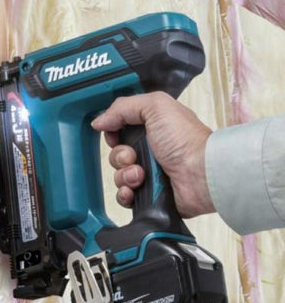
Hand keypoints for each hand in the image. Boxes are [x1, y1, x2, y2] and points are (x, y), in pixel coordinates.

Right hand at [92, 92, 214, 218]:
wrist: (201, 175)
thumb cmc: (186, 140)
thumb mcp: (155, 107)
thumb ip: (123, 107)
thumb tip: (99, 121)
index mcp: (151, 127)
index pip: (120, 129)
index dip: (113, 132)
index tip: (115, 135)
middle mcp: (149, 150)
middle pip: (116, 153)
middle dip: (119, 156)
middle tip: (134, 156)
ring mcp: (149, 173)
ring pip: (118, 175)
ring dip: (124, 175)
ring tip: (140, 175)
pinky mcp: (149, 194)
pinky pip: (124, 195)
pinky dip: (125, 193)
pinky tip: (134, 190)